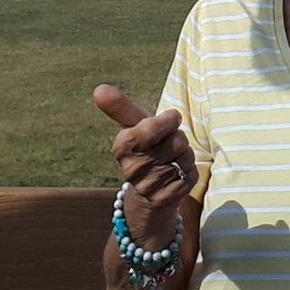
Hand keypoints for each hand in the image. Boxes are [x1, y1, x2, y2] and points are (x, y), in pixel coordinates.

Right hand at [93, 82, 197, 209]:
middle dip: (177, 137)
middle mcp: (132, 170)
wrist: (149, 188)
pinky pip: (190, 175)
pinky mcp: (167, 200)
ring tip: (172, 157)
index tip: (172, 118)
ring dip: (184, 154)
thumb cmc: (144, 145)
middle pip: (175, 142)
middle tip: (168, 141)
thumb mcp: (134, 124)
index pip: (149, 129)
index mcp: (121, 147)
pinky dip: (189, 171)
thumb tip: (99, 89)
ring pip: (184, 158)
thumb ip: (120, 107)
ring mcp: (149, 187)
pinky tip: (177, 173)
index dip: (167, 121)